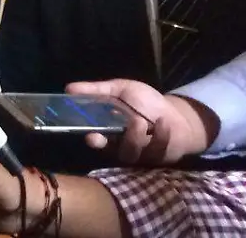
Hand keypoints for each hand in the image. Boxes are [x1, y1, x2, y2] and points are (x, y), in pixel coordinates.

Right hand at [66, 79, 215, 164]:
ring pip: (133, 153)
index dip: (94, 141)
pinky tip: (164, 123)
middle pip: (115, 151)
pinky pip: (158, 152)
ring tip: (139, 121)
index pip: (97, 142)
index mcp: (109, 133)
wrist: (177, 115)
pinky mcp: (160, 158)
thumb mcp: (121, 90)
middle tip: (114, 131)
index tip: (91, 136)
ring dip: (135, 138)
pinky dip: (161, 137)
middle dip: (112, 144)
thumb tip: (68, 88)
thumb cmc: (146, 103)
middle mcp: (123, 148)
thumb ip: (97, 90)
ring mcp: (142, 156)